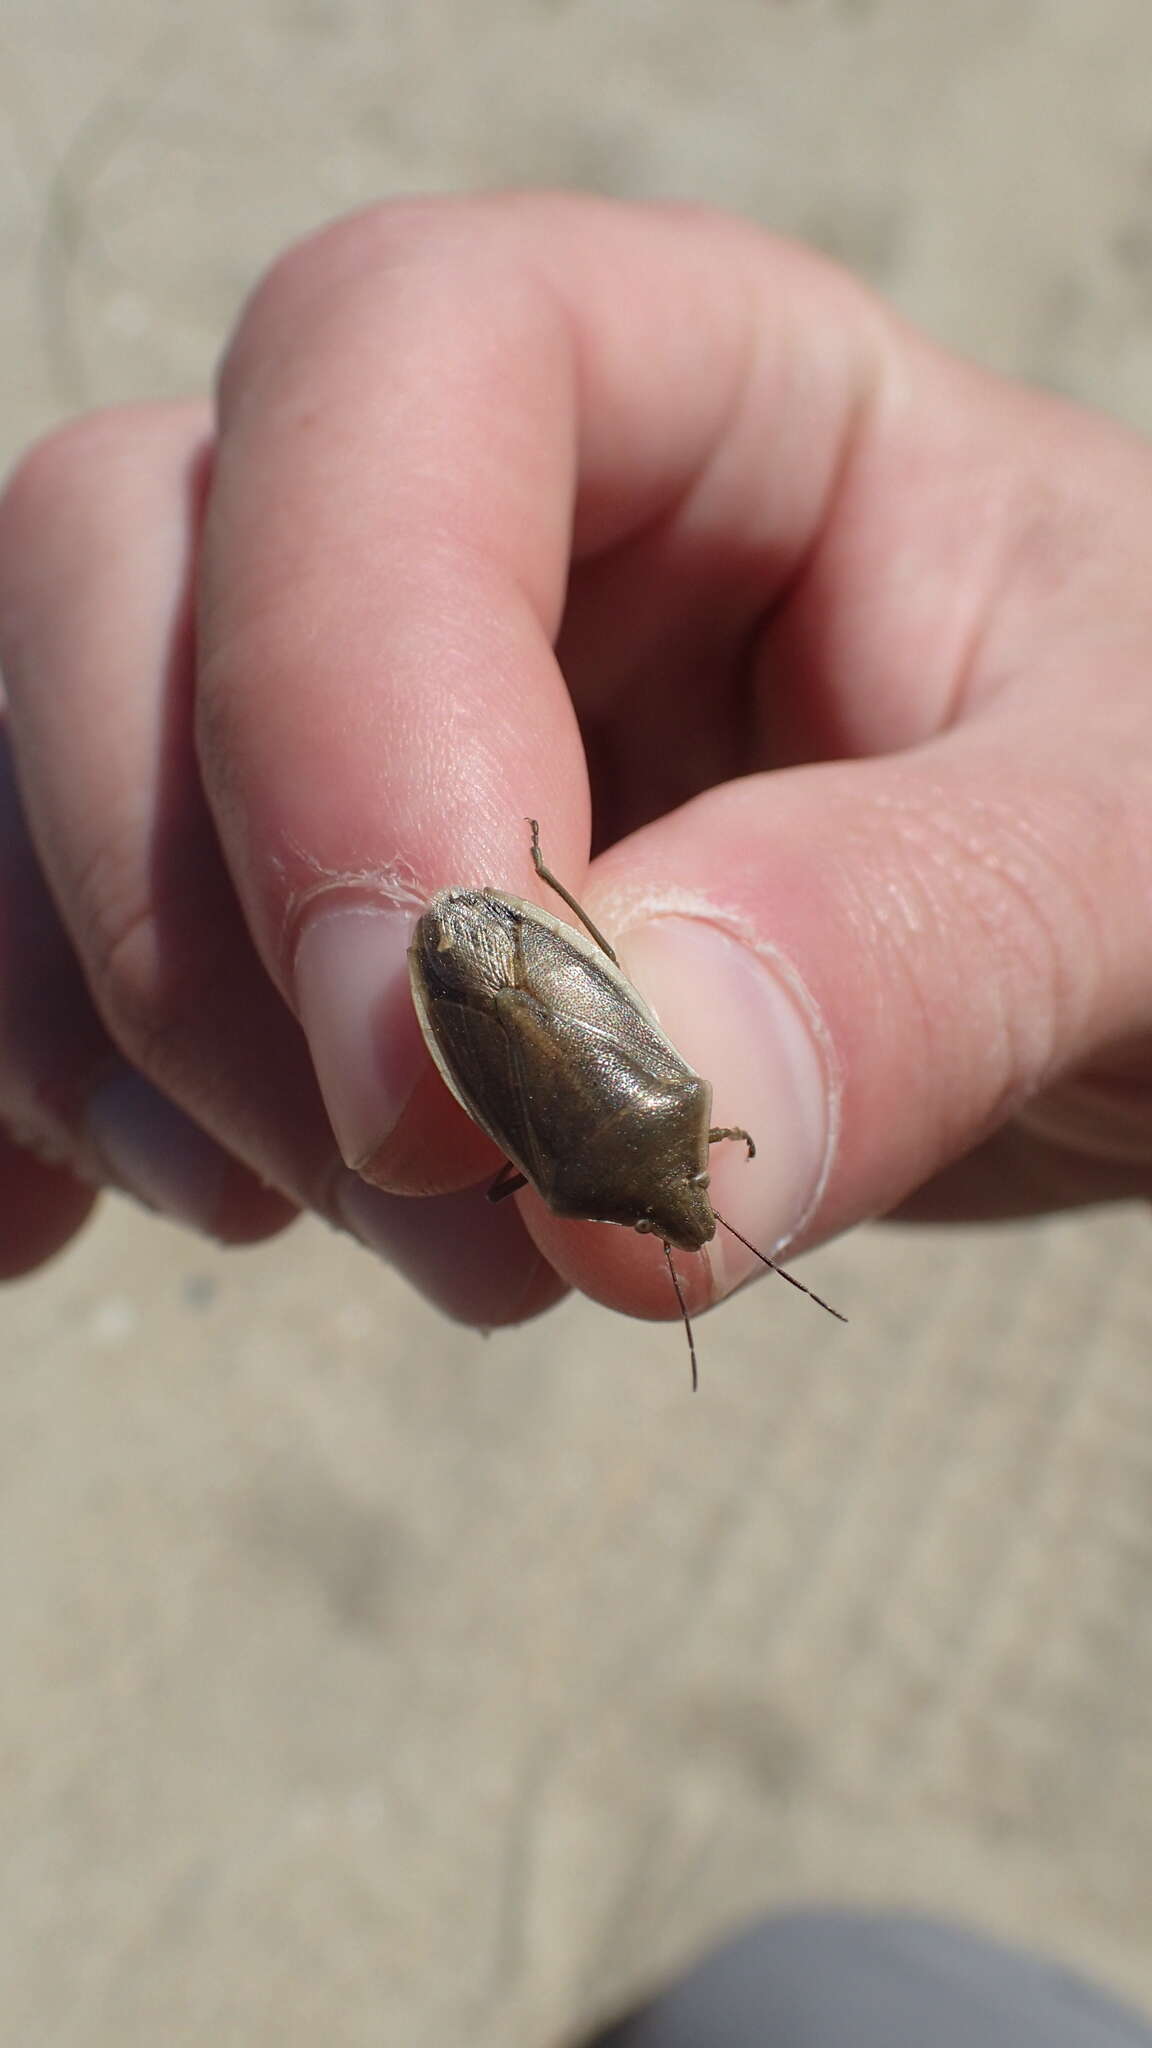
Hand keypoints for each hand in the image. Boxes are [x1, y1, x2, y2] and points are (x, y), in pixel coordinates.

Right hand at [3, 194, 1150, 1321]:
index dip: (338, 698)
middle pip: (127, 563)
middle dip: (218, 927)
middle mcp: (486, 510)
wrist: (1132, 965)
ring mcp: (357, 697)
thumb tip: (607, 1112)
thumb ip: (918, 942)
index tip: (440, 1075)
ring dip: (156, 1052)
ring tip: (462, 1248)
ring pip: (54, 766)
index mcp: (705, 382)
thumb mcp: (1140, 861)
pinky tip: (56, 1222)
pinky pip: (61, 926)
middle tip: (465, 1193)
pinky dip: (26, 1081)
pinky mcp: (304, 890)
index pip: (394, 376)